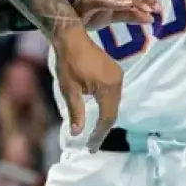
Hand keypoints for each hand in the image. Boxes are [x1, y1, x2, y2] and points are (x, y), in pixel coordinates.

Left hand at [53, 31, 123, 151]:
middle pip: (113, 112)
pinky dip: (106, 106)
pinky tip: (98, 114)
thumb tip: (77, 134)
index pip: (107, 118)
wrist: (71, 37)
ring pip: (113, 104)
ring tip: (94, 134)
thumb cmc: (68, 62)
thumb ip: (75, 111)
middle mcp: (117, 81)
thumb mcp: (69, 89)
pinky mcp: (114, 71)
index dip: (99, 134)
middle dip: (102, 129)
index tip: (91, 147)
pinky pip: (112, 94)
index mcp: (108, 86)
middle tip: (92, 145)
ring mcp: (117, 75)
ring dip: (105, 118)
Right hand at [73, 0, 160, 28]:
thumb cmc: (89, 14)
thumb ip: (131, 15)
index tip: (158, 9)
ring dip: (136, 0)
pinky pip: (106, 0)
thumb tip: (151, 19)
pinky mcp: (89, 0)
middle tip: (156, 10)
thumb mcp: (113, 15)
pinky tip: (129, 6)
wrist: (65, 18)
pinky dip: (118, 2)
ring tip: (146, 10)